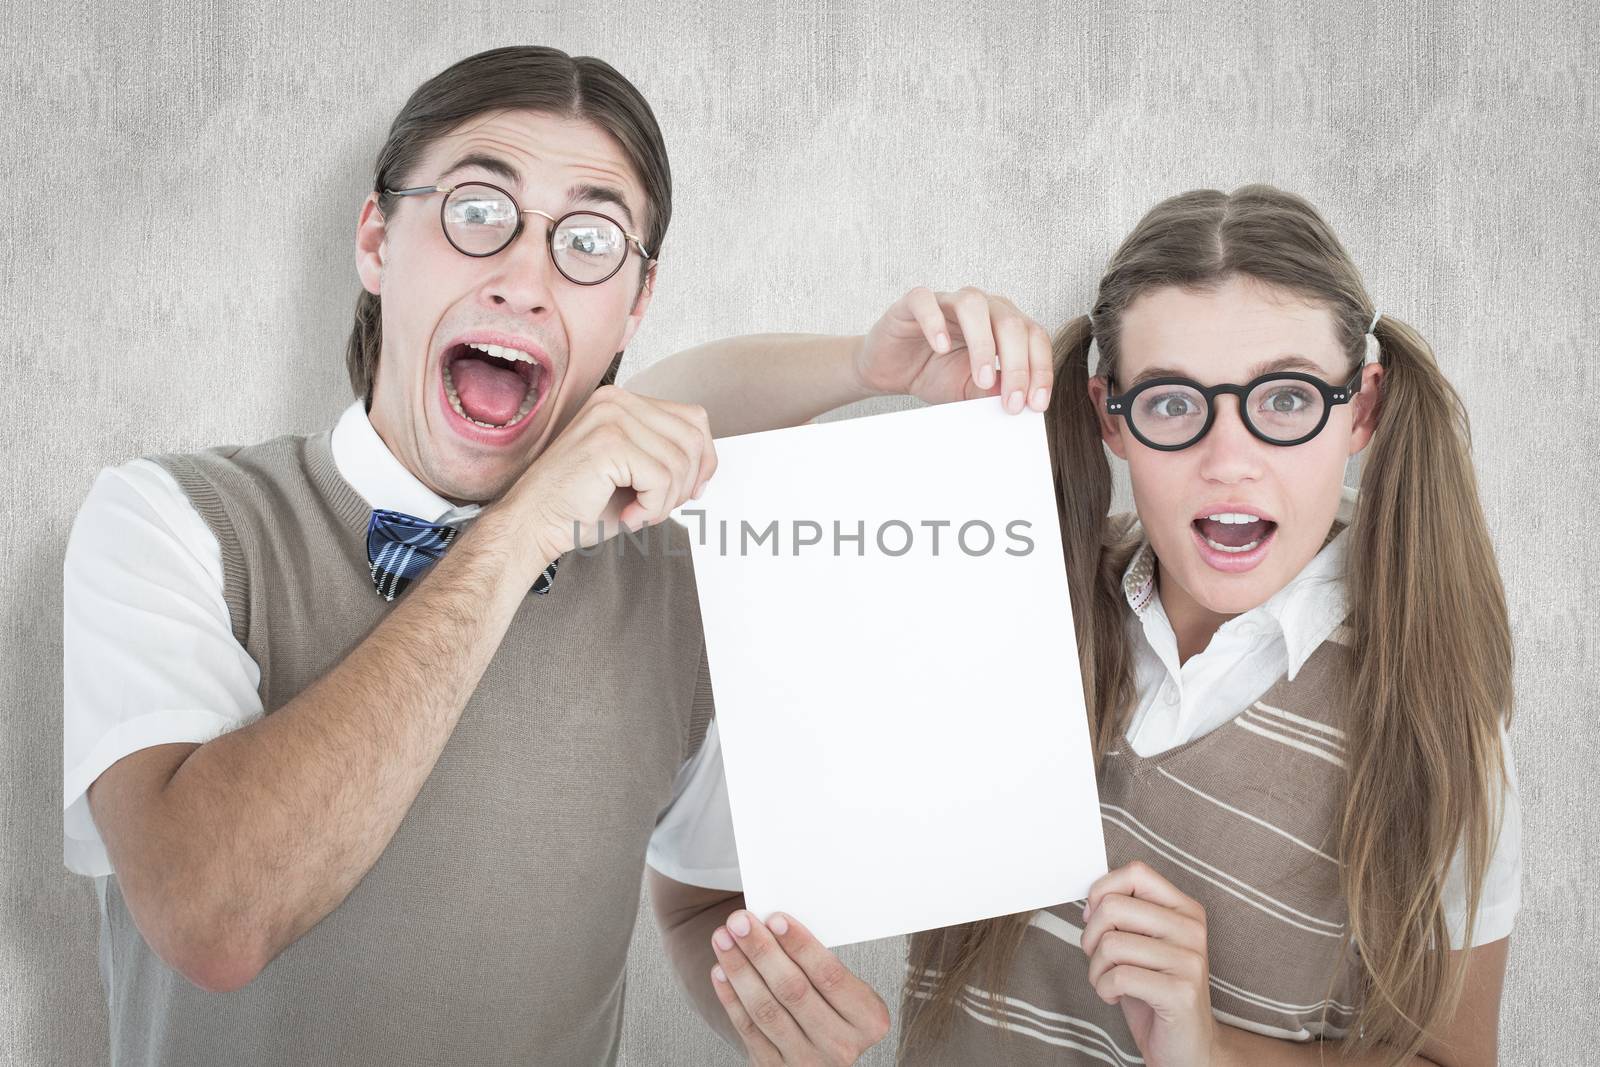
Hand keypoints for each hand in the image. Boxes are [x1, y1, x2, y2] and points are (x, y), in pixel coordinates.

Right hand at [504, 385, 716, 569]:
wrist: (532, 525)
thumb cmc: (579, 506)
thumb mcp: (634, 473)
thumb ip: (668, 457)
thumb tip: (707, 465)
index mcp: (622, 401)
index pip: (693, 418)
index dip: (702, 459)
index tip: (687, 491)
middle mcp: (617, 400)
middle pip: (693, 438)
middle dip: (685, 484)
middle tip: (656, 507)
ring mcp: (611, 417)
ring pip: (680, 462)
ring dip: (665, 501)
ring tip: (636, 512)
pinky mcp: (608, 442)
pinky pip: (662, 480)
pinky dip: (652, 508)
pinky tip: (627, 515)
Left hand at [709, 909, 890, 1065]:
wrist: (823, 1056)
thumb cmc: (835, 1008)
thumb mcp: (848, 990)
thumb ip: (820, 965)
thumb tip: (775, 924)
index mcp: (869, 1019)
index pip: (830, 974)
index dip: (800, 945)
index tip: (775, 918)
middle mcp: (841, 1045)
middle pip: (793, 990)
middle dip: (762, 950)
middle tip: (739, 922)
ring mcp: (808, 1062)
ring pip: (766, 1009)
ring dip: (740, 969)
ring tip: (724, 939)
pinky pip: (748, 1029)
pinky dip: (731, 997)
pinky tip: (721, 970)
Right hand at [852, 286, 1053, 413]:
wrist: (891, 371)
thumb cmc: (933, 373)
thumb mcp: (970, 390)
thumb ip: (995, 389)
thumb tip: (1022, 398)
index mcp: (1002, 324)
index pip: (1033, 337)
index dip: (1039, 370)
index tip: (1036, 404)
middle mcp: (981, 307)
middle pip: (1010, 322)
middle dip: (1016, 365)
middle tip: (1011, 401)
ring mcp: (947, 301)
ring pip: (973, 305)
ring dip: (983, 344)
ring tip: (980, 379)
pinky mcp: (913, 303)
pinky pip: (926, 301)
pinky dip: (935, 322)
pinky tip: (940, 347)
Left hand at [1081, 861, 1217, 1066]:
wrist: (1189, 1046)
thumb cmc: (1156, 991)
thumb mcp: (1141, 944)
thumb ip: (1122, 916)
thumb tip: (1091, 902)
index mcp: (1184, 909)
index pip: (1135, 872)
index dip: (1103, 891)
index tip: (1097, 919)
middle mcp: (1192, 929)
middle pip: (1113, 907)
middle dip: (1091, 937)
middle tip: (1101, 959)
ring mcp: (1190, 960)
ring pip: (1110, 944)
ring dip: (1096, 969)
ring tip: (1110, 981)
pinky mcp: (1181, 992)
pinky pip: (1118, 977)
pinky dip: (1103, 989)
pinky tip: (1117, 997)